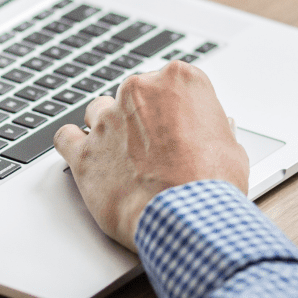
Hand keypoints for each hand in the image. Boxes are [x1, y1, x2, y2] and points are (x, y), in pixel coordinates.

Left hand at [53, 61, 249, 249]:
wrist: (186, 217)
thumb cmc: (212, 184)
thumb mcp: (231, 148)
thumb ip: (214, 130)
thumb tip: (214, 130)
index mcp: (179, 80)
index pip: (172, 83)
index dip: (175, 109)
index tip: (180, 127)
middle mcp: (139, 90)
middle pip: (134, 94)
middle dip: (142, 118)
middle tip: (157, 149)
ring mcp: (107, 119)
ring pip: (98, 111)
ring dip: (108, 129)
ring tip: (124, 157)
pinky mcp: (85, 151)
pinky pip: (66, 137)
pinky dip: (73, 145)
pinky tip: (86, 156)